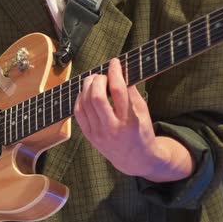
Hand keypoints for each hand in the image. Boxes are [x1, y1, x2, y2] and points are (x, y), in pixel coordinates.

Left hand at [74, 58, 193, 180]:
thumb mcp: (143, 112)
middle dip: (97, 79)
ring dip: (87, 86)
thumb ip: (132, 92)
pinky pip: (78, 112)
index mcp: (130, 120)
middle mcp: (112, 128)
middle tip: (102, 74)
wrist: (134, 159)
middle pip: (96, 96)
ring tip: (94, 80)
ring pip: (85, 103)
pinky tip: (85, 92)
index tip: (114, 62)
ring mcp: (98, 133)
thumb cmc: (141, 131)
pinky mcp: (89, 136)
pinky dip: (80, 98)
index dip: (115, 72)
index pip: (118, 90)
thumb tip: (120, 71)